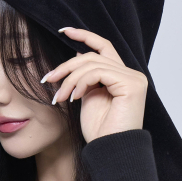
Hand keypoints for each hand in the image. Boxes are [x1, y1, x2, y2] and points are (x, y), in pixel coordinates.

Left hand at [41, 28, 147, 143]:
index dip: (84, 35)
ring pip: (92, 64)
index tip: (63, 30)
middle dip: (66, 67)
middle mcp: (130, 74)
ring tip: (60, 98)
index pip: (103, 47)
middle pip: (92, 56)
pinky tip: (74, 98)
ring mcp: (133, 78)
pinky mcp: (131, 85)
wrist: (109, 150)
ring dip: (70, 79)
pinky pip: (99, 72)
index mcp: (121, 76)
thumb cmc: (99, 131)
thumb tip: (75, 54)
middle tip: (48, 80)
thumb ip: (85, 78)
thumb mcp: (87, 98)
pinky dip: (81, 83)